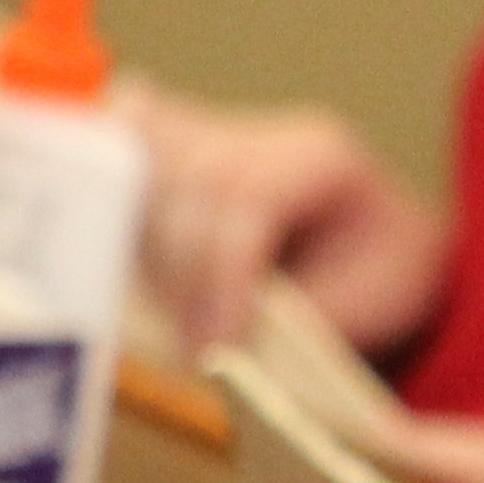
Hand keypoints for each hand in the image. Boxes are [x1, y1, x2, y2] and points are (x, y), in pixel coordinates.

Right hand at [123, 82, 449, 366]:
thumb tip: (215, 345)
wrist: (382, 253)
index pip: (247, 201)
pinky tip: (100, 227)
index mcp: (323, 157)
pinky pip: (124, 145)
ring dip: (147, 250)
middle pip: (190, 184)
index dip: (219, 278)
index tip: (213, 348)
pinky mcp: (176, 151)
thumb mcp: (364, 306)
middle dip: (183, 274)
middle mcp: (263, 134)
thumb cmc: (379, 279)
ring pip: (145, 168)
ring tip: (176, 311)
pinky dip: (108, 181)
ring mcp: (213, 135)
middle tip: (194, 345)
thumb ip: (292, 321)